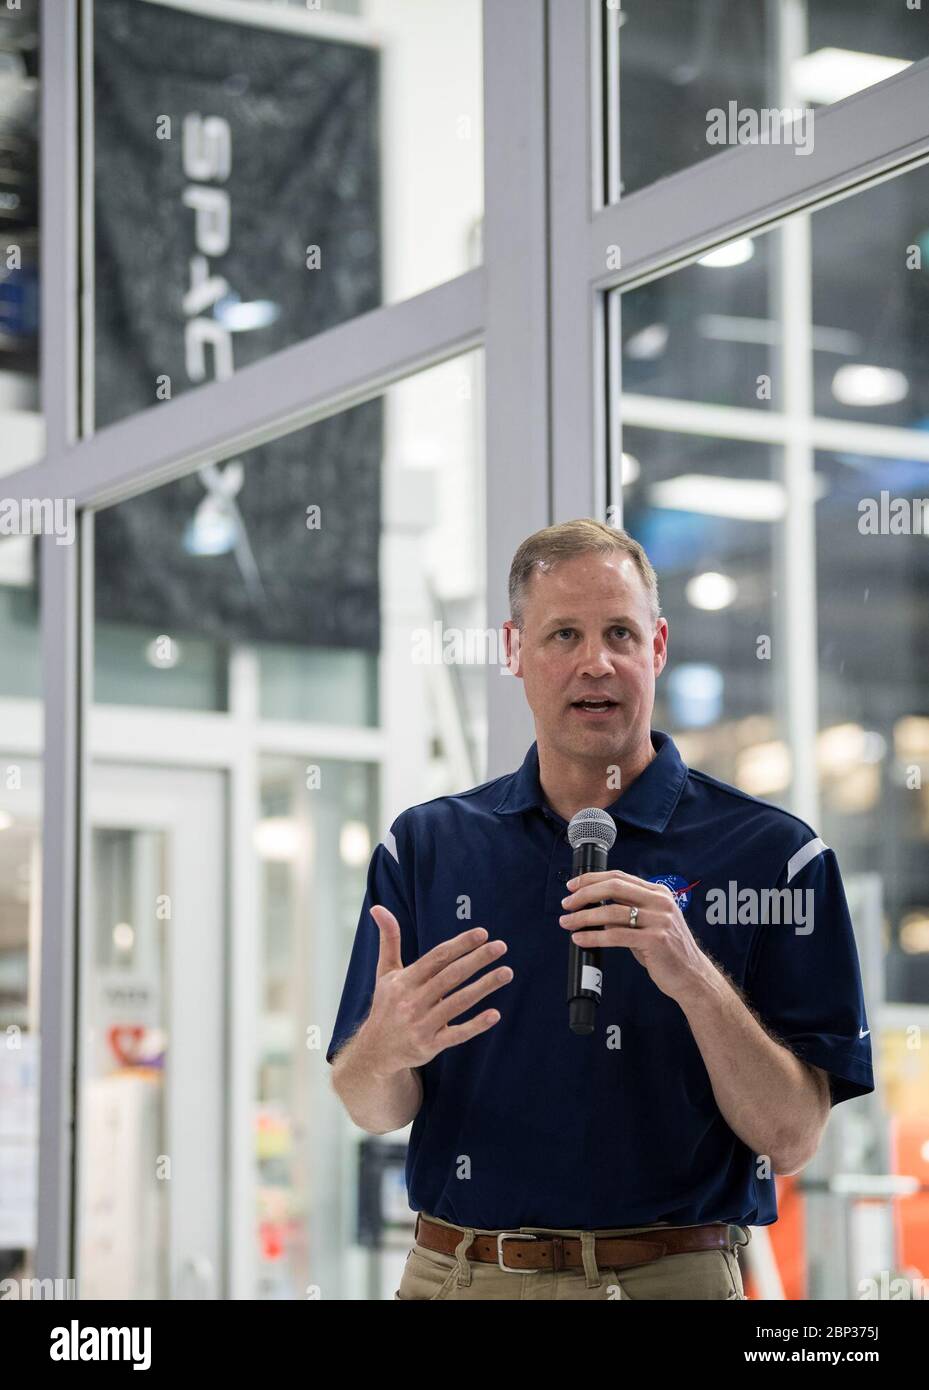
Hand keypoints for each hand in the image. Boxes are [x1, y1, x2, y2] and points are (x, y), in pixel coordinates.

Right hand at [361, 906, 512, 1075]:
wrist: (375, 1051)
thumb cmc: (387, 1005)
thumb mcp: (385, 972)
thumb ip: (389, 940)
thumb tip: (377, 907)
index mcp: (404, 980)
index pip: (436, 958)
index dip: (460, 945)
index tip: (482, 933)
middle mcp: (412, 1001)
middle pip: (451, 976)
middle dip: (477, 960)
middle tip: (501, 946)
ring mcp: (421, 1024)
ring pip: (458, 1003)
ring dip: (484, 986)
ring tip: (507, 972)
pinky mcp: (430, 1045)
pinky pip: (456, 1034)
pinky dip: (475, 1025)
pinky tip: (495, 1014)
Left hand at [557, 870, 707, 1002]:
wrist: (692, 975)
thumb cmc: (667, 950)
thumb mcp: (651, 922)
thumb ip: (629, 910)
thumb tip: (594, 906)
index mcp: (658, 892)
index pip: (619, 876)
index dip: (591, 879)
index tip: (572, 886)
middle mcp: (660, 902)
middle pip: (613, 887)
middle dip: (584, 894)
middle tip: (566, 904)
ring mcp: (659, 920)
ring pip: (611, 912)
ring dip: (584, 917)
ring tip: (568, 923)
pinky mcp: (655, 940)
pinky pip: (616, 936)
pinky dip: (593, 937)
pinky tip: (581, 939)